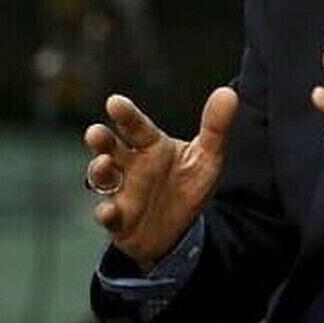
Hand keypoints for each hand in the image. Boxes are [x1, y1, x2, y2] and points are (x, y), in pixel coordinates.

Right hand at [83, 87, 237, 270]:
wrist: (181, 229)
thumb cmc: (187, 184)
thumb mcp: (207, 157)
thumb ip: (216, 127)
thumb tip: (228, 92)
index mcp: (150, 145)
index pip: (137, 126)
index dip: (126, 114)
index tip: (115, 102)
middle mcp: (131, 165)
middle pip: (111, 147)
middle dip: (101, 139)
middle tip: (95, 133)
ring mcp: (122, 191)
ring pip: (103, 177)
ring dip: (99, 170)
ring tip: (105, 163)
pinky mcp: (120, 220)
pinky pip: (108, 215)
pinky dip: (106, 213)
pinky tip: (108, 210)